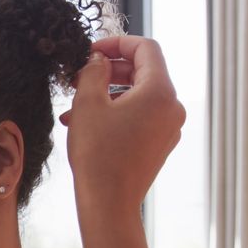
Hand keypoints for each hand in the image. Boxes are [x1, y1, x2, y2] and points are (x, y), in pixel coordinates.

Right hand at [59, 36, 184, 247]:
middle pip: (143, 72)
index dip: (117, 42)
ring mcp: (168, 128)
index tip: (91, 50)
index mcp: (160, 92)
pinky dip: (116, 113)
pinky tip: (87, 124)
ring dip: (108, 94)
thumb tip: (98, 61)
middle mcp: (172, 107)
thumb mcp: (88, 104)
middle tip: (80, 75)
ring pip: (138, 96)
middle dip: (110, 70)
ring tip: (75, 105)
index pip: (145, 48)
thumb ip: (93, 72)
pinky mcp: (159, 145)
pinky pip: (139, 117)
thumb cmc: (98, 155)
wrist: (109, 204)